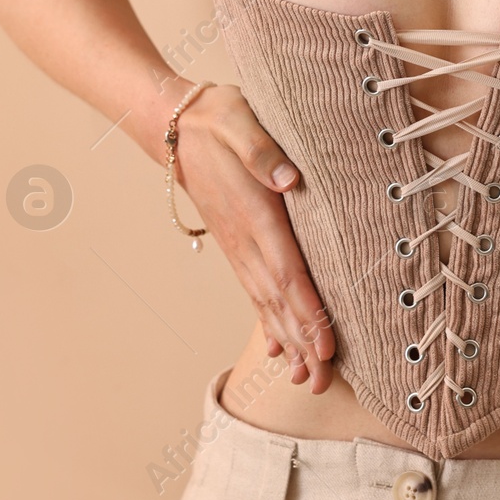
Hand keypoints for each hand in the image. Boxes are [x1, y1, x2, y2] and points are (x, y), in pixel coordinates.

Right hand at [169, 82, 336, 391]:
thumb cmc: (217, 117)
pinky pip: (254, 289)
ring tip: (305, 377)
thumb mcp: (240, 120)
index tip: (325, 344)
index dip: (307, 312)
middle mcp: (244, 240)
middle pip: (278, 302)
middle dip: (303, 343)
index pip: (287, 272)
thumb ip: (262, 150)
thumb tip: (289, 178)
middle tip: (321, 382)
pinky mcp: (235, 243)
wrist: (174, 123)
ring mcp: (237, 246)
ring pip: (266, 303)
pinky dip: (268, 320)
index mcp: (254, 215)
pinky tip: (278, 345)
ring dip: (288, 340)